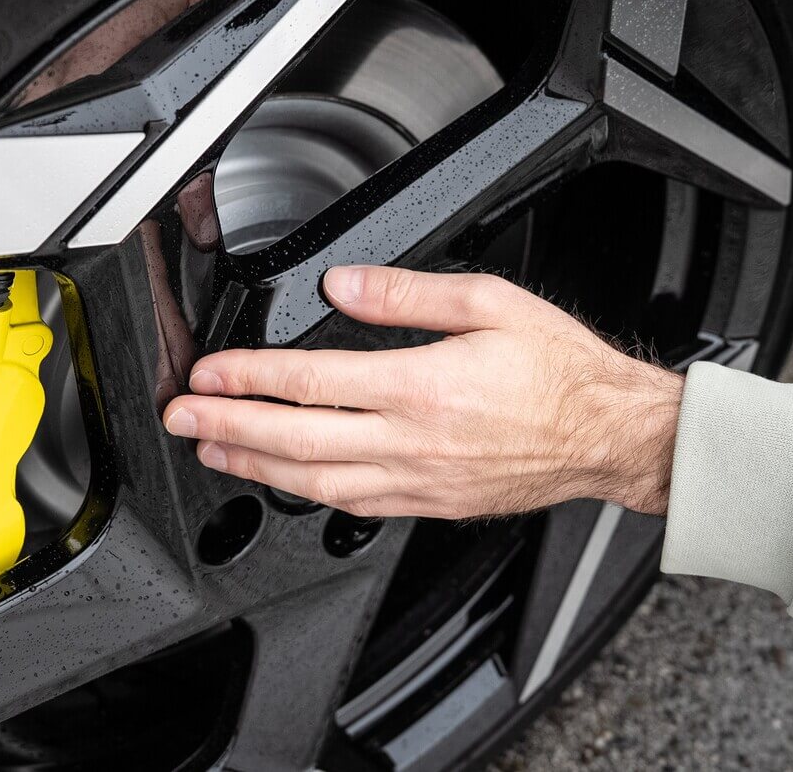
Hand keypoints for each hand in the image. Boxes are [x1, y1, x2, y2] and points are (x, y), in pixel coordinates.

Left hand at [163, 266, 684, 518]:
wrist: (611, 436)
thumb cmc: (561, 371)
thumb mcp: (491, 304)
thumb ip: (408, 294)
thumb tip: (343, 286)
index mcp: (423, 386)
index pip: (309, 383)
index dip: (247, 377)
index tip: (209, 372)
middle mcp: (413, 441)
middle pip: (295, 439)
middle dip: (227, 425)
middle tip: (182, 417)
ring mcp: (419, 480)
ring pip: (314, 483)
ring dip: (253, 465)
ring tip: (211, 449)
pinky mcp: (430, 504)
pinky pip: (354, 506)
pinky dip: (305, 493)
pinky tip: (280, 480)